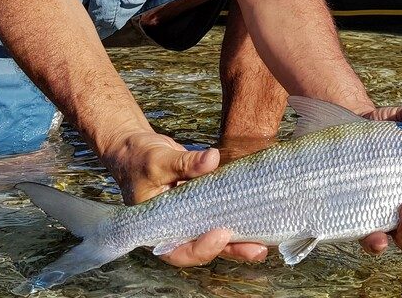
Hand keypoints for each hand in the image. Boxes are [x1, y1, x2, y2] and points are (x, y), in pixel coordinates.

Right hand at [100, 130, 267, 265]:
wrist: (138, 151)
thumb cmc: (140, 159)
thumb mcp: (158, 160)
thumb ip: (185, 162)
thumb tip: (212, 159)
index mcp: (157, 228)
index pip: (178, 250)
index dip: (201, 247)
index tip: (222, 233)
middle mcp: (175, 229)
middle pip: (203, 248)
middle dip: (231, 250)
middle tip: (256, 249)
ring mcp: (191, 219)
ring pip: (217, 237)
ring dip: (240, 241)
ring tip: (264, 244)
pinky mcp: (204, 206)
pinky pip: (222, 217)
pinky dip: (239, 221)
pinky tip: (260, 222)